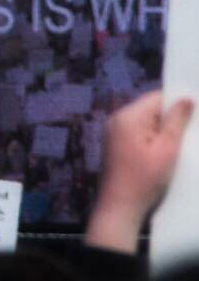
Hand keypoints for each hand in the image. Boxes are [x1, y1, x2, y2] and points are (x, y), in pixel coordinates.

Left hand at [84, 90, 194, 253]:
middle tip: (193, 129)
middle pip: (151, 109)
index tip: (197, 111)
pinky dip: (154, 138)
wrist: (119, 207)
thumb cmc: (144, 179)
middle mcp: (117, 119)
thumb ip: (176, 123)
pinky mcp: (117, 144)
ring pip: (146, 121)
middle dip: (172, 117)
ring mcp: (115, 131)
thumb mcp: (167, 150)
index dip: (177, 102)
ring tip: (182, 141)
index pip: (156, 98)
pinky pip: (139, 132)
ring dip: (164, 129)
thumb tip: (186, 98)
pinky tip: (167, 150)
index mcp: (128, 117)